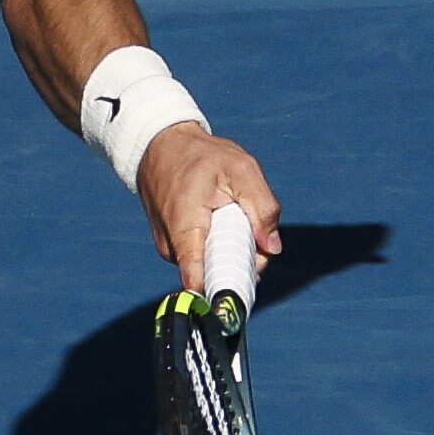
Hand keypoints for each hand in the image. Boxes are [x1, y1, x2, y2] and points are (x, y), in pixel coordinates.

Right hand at [136, 119, 284, 290]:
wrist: (161, 144)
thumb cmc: (201, 155)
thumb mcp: (241, 169)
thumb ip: (263, 207)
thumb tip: (272, 248)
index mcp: (186, 231)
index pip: (200, 283)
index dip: (227, 290)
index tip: (247, 286)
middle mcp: (173, 247)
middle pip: (214, 275)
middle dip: (241, 262)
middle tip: (254, 233)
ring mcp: (170, 248)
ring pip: (210, 265)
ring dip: (230, 250)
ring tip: (232, 217)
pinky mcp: (173, 246)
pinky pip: (202, 255)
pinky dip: (218, 244)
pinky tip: (221, 221)